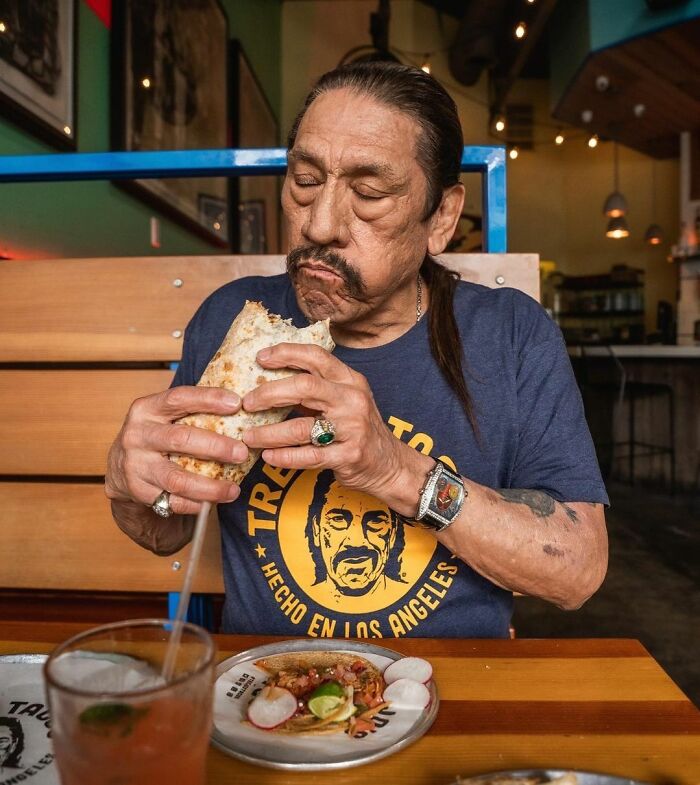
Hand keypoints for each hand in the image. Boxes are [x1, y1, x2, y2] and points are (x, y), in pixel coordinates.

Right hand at [105, 386, 248, 514]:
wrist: (120, 467)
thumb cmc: (156, 436)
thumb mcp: (164, 416)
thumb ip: (192, 411)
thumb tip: (242, 406)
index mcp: (147, 409)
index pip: (178, 398)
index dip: (207, 399)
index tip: (236, 403)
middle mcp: (138, 435)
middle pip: (181, 439)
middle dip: (216, 446)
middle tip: (242, 452)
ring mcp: (136, 465)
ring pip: (177, 478)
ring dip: (210, 486)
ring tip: (234, 489)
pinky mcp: (138, 490)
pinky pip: (173, 501)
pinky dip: (196, 504)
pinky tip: (214, 502)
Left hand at [241, 343, 430, 512]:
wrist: (390, 464)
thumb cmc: (357, 429)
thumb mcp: (344, 400)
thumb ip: (315, 388)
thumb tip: (268, 377)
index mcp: (350, 380)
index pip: (317, 357)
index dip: (287, 353)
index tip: (260, 358)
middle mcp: (352, 400)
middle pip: (305, 387)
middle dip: (270, 393)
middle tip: (247, 402)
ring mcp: (352, 428)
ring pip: (301, 427)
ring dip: (269, 433)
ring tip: (248, 436)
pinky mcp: (349, 456)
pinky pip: (309, 456)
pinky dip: (285, 457)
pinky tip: (268, 457)